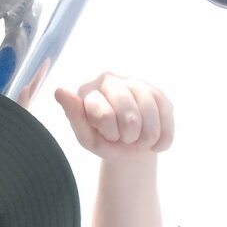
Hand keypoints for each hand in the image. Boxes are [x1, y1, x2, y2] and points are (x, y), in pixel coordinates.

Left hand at [55, 72, 173, 163]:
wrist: (131, 146)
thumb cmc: (104, 140)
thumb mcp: (88, 137)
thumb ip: (75, 117)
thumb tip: (59, 90)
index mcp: (89, 89)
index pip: (106, 115)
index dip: (110, 132)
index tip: (107, 134)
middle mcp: (112, 79)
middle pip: (130, 117)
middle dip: (129, 136)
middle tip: (124, 137)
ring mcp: (137, 83)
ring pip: (150, 118)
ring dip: (146, 138)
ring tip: (137, 138)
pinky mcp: (159, 93)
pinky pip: (166, 121)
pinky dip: (161, 140)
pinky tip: (152, 139)